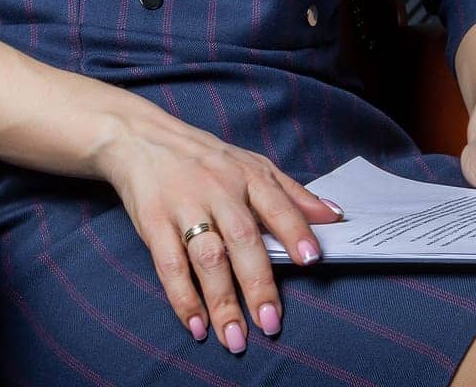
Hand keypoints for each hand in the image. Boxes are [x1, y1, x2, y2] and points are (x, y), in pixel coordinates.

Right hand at [99, 102, 342, 352]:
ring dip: (222, 300)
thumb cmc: (206, 157)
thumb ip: (292, 193)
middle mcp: (218, 188)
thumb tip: (335, 216)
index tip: (311, 259)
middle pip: (242, 237)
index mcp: (246, 173)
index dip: (294, 230)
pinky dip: (183, 297)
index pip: (275, 202)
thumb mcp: (251, 163)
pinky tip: (196, 324)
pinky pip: (170, 264)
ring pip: (208, 256)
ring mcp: (184, 205)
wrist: (140, 137)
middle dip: (258, 283)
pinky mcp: (154, 221)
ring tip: (235, 338)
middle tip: (271, 322)